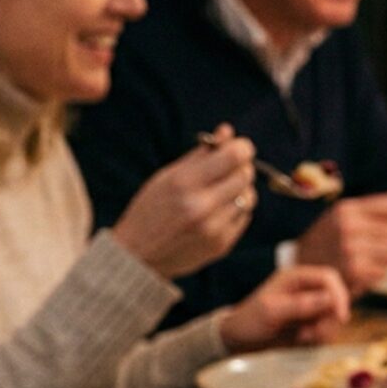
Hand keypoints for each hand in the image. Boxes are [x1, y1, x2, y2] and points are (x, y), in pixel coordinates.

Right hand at [110, 126, 255, 277]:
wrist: (137, 255)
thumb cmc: (151, 209)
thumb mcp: (168, 176)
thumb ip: (200, 154)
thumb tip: (227, 131)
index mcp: (185, 183)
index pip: (234, 156)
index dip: (242, 147)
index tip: (240, 147)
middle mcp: (201, 206)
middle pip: (246, 175)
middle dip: (241, 167)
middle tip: (229, 167)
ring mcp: (213, 228)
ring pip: (249, 197)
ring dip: (240, 189)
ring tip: (221, 190)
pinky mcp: (222, 245)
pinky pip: (244, 217)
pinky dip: (236, 209)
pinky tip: (218, 210)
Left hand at [219, 266, 350, 350]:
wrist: (239, 339)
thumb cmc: (250, 321)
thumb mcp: (272, 311)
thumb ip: (301, 304)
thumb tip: (330, 299)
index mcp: (296, 278)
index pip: (328, 277)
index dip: (338, 295)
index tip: (340, 317)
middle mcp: (306, 289)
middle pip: (336, 298)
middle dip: (330, 318)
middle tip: (314, 334)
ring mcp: (309, 306)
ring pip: (333, 315)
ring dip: (324, 329)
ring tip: (302, 337)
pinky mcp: (310, 321)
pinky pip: (326, 327)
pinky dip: (319, 336)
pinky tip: (302, 339)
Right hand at [294, 190, 386, 293]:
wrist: (298, 270)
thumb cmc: (324, 243)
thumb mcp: (340, 217)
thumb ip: (370, 207)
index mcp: (347, 208)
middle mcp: (349, 226)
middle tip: (384, 248)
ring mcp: (352, 248)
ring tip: (373, 259)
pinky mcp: (354, 271)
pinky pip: (384, 270)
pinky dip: (379, 273)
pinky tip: (365, 272)